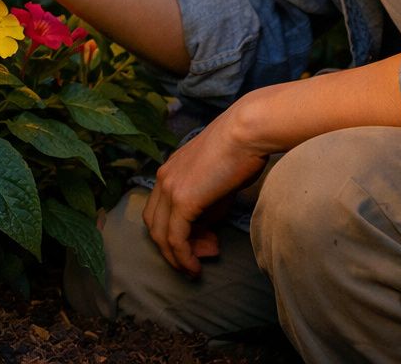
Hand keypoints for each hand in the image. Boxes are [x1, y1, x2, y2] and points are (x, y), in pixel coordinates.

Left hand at [143, 107, 268, 277]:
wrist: (246, 132)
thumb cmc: (240, 152)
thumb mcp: (217, 183)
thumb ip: (206, 205)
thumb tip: (203, 229)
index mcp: (169, 171)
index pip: (159, 211)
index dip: (173, 232)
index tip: (200, 242)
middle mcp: (163, 179)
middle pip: (154, 225)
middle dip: (173, 247)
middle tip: (198, 257)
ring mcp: (169, 189)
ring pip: (160, 235)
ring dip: (176, 258)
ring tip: (194, 269)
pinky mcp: (182, 200)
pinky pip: (175, 239)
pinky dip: (182, 257)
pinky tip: (194, 268)